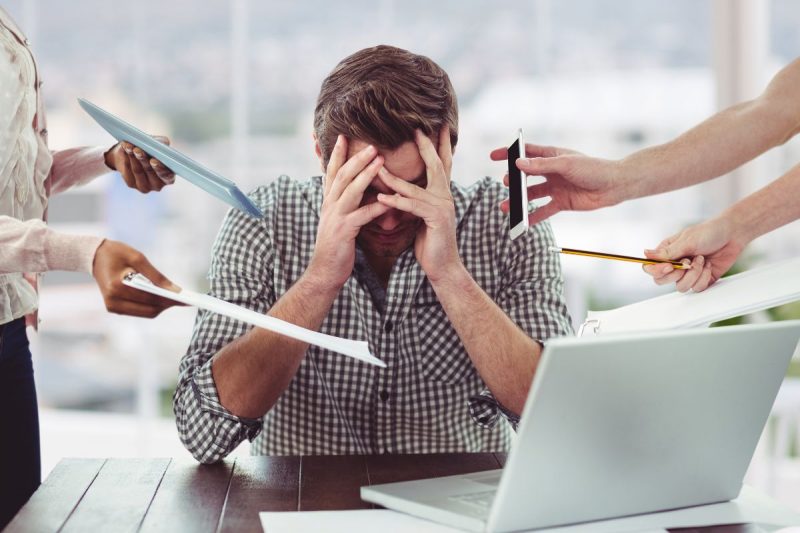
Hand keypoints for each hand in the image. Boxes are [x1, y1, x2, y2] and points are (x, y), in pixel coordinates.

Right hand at [92, 240, 182, 316]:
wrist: (94, 256)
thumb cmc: (117, 253)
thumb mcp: (138, 258)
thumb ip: (157, 276)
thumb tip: (175, 290)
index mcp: (117, 287)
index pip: (150, 298)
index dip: (170, 299)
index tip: (186, 299)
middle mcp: (113, 301)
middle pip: (150, 310)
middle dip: (168, 304)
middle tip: (184, 299)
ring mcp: (113, 307)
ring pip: (146, 313)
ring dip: (161, 306)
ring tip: (175, 298)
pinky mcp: (114, 308)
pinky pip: (140, 311)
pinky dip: (152, 305)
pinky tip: (162, 297)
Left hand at [105, 137, 175, 192]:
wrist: (134, 154)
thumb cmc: (151, 150)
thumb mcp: (159, 144)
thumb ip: (163, 144)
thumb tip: (161, 143)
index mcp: (169, 177)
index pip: (167, 176)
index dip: (160, 169)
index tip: (153, 161)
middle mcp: (158, 185)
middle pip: (150, 171)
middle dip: (143, 159)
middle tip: (137, 150)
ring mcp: (144, 186)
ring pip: (138, 170)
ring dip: (132, 157)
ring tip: (129, 146)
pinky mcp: (131, 184)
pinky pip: (128, 170)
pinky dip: (126, 158)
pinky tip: (125, 149)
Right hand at [306, 135, 390, 290]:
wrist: (324, 271)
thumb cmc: (336, 246)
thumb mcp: (338, 220)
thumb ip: (345, 204)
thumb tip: (355, 190)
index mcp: (328, 201)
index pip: (332, 172)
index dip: (337, 154)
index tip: (344, 136)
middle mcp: (329, 205)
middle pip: (342, 175)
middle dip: (356, 158)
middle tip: (372, 143)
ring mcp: (335, 217)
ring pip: (350, 190)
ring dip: (365, 174)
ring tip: (380, 160)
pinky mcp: (344, 231)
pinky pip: (362, 215)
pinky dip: (377, 207)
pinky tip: (390, 201)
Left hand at [377, 127, 459, 281]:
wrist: (442, 266)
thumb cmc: (430, 242)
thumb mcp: (421, 216)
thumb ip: (416, 200)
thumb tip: (401, 188)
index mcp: (442, 194)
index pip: (442, 163)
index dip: (439, 144)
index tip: (437, 126)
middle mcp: (445, 196)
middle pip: (436, 165)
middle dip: (426, 146)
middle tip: (416, 129)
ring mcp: (443, 207)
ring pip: (415, 187)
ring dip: (394, 178)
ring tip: (377, 167)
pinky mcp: (436, 219)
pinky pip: (412, 207)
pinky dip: (396, 202)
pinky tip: (381, 198)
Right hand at [490, 143, 620, 224]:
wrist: (613, 186)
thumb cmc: (593, 169)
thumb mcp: (566, 164)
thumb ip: (541, 165)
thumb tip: (518, 164)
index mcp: (552, 156)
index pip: (526, 152)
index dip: (509, 153)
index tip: (493, 156)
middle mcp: (551, 171)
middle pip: (526, 175)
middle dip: (513, 180)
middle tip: (506, 183)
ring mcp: (555, 187)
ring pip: (532, 195)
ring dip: (519, 201)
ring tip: (506, 207)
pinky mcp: (561, 202)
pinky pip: (543, 210)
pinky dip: (533, 217)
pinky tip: (522, 222)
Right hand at [642, 217, 745, 292]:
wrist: (733, 235)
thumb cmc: (709, 232)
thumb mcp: (687, 241)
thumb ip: (667, 252)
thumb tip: (645, 254)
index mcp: (666, 252)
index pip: (650, 267)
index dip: (657, 271)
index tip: (670, 266)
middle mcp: (675, 264)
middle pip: (661, 281)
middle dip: (676, 274)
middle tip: (687, 263)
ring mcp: (687, 273)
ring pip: (680, 287)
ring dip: (693, 274)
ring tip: (701, 260)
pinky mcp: (701, 279)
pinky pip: (696, 288)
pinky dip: (704, 277)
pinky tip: (708, 265)